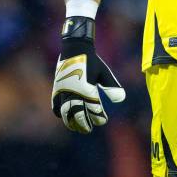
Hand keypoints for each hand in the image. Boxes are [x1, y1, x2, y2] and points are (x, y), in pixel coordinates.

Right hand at [51, 16, 124, 133]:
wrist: (75, 48)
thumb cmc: (92, 61)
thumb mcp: (105, 73)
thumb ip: (112, 87)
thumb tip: (121, 99)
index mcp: (87, 89)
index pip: (94, 109)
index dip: (99, 117)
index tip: (103, 120)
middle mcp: (74, 92)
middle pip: (78, 114)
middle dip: (84, 124)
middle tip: (88, 129)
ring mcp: (64, 91)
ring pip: (65, 112)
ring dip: (71, 122)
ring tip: (77, 127)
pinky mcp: (57, 89)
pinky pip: (56, 105)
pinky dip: (59, 112)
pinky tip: (64, 116)